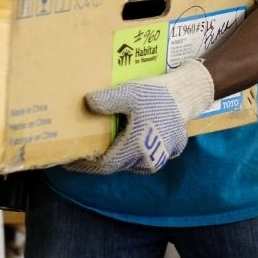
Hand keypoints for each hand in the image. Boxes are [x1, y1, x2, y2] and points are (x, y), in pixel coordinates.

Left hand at [64, 60, 215, 174]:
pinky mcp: (170, 151)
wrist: (189, 93)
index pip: (105, 165)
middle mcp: (149, 160)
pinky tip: (125, 137)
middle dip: (99, 159)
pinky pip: (145, 157)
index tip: (69, 161)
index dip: (86, 165)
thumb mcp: (129, 93)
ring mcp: (161, 158)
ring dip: (117, 155)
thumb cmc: (158, 94)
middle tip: (83, 149)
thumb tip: (87, 104)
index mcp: (137, 149)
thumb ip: (105, 101)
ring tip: (103, 143)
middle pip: (118, 164)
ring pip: (131, 162)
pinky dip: (132, 151)